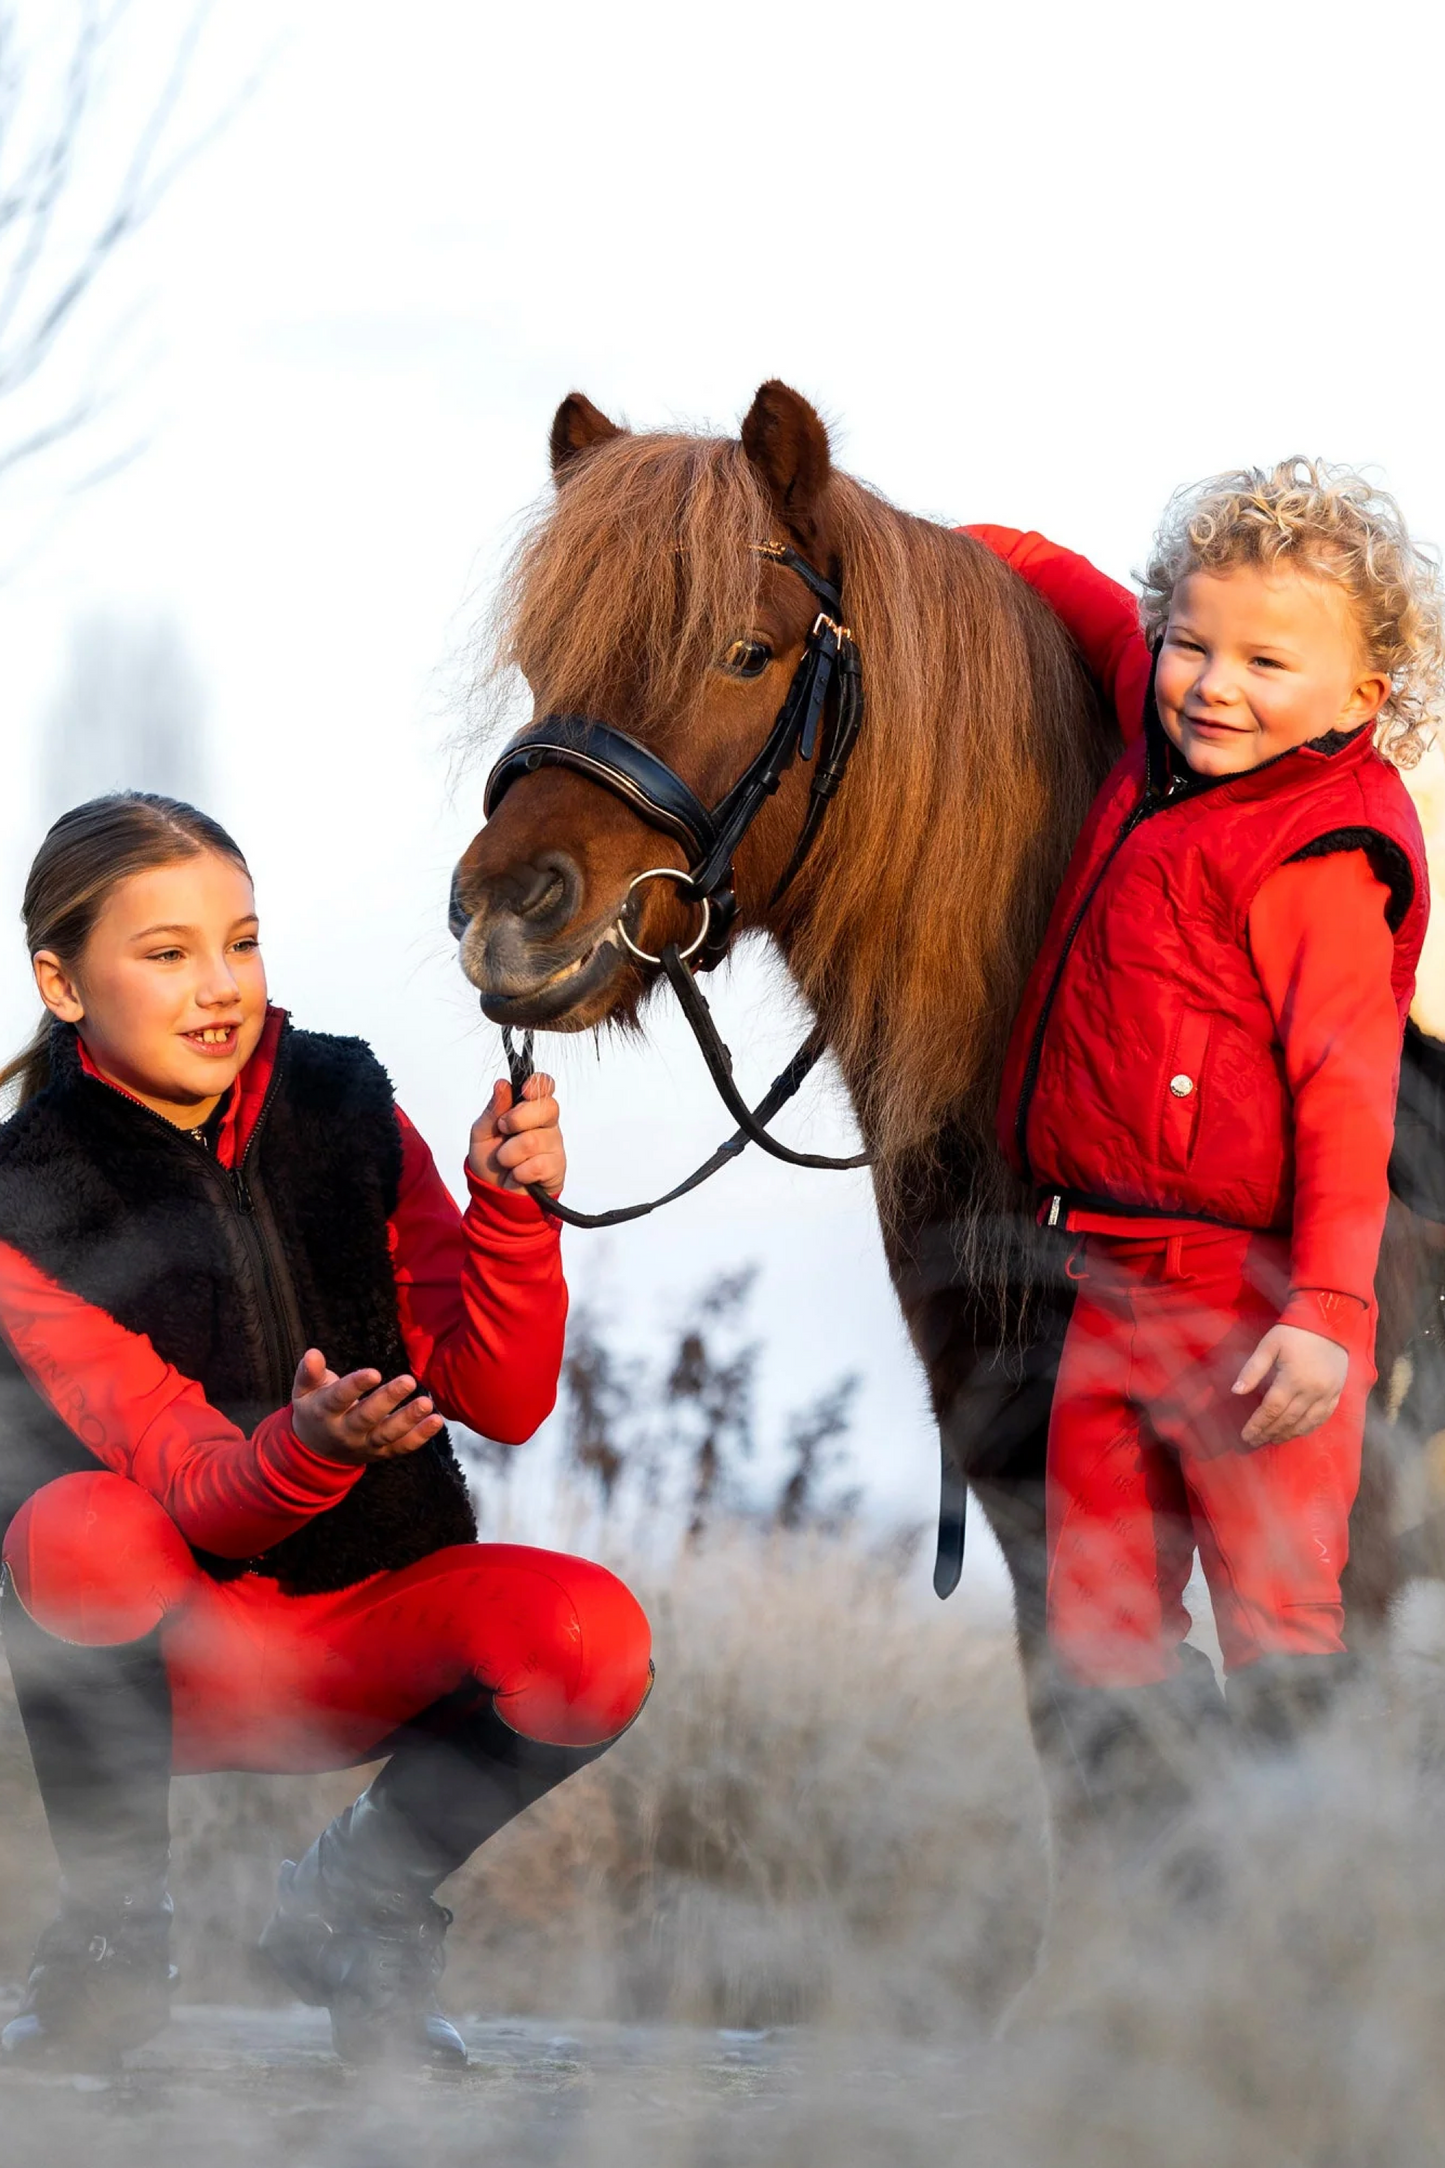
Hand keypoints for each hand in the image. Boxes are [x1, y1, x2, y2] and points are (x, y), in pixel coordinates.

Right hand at [290, 1348, 442, 1463]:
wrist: (318, 1450)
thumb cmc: (316, 1409)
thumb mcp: (304, 1392)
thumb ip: (309, 1373)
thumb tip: (313, 1353)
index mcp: (325, 1413)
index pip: (339, 1399)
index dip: (355, 1386)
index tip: (374, 1373)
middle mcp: (346, 1432)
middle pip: (367, 1418)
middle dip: (388, 1399)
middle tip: (409, 1380)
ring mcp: (366, 1445)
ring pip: (388, 1435)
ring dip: (409, 1419)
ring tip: (427, 1403)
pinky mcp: (382, 1453)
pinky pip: (402, 1447)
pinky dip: (421, 1436)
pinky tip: (436, 1421)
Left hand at [469, 1071, 565, 1195]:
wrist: (495, 1194)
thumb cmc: (490, 1160)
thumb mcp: (482, 1132)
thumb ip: (493, 1110)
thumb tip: (502, 1084)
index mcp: (529, 1108)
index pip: (545, 1087)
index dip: (539, 1085)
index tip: (525, 1091)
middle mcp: (545, 1123)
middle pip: (547, 1108)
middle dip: (517, 1119)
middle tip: (503, 1130)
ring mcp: (553, 1145)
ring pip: (533, 1140)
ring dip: (509, 1154)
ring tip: (506, 1161)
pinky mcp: (557, 1167)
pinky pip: (537, 1165)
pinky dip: (519, 1172)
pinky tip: (518, 1175)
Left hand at [1232, 1325, 1348, 1446]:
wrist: (1329, 1322)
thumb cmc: (1294, 1332)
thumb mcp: (1269, 1345)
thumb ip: (1253, 1369)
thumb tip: (1236, 1391)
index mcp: (1293, 1379)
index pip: (1271, 1410)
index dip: (1257, 1425)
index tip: (1246, 1435)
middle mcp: (1312, 1391)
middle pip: (1287, 1420)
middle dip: (1269, 1432)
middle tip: (1255, 1441)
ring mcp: (1327, 1394)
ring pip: (1306, 1423)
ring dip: (1288, 1434)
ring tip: (1273, 1439)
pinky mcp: (1337, 1393)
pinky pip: (1323, 1418)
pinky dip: (1308, 1428)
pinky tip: (1297, 1432)